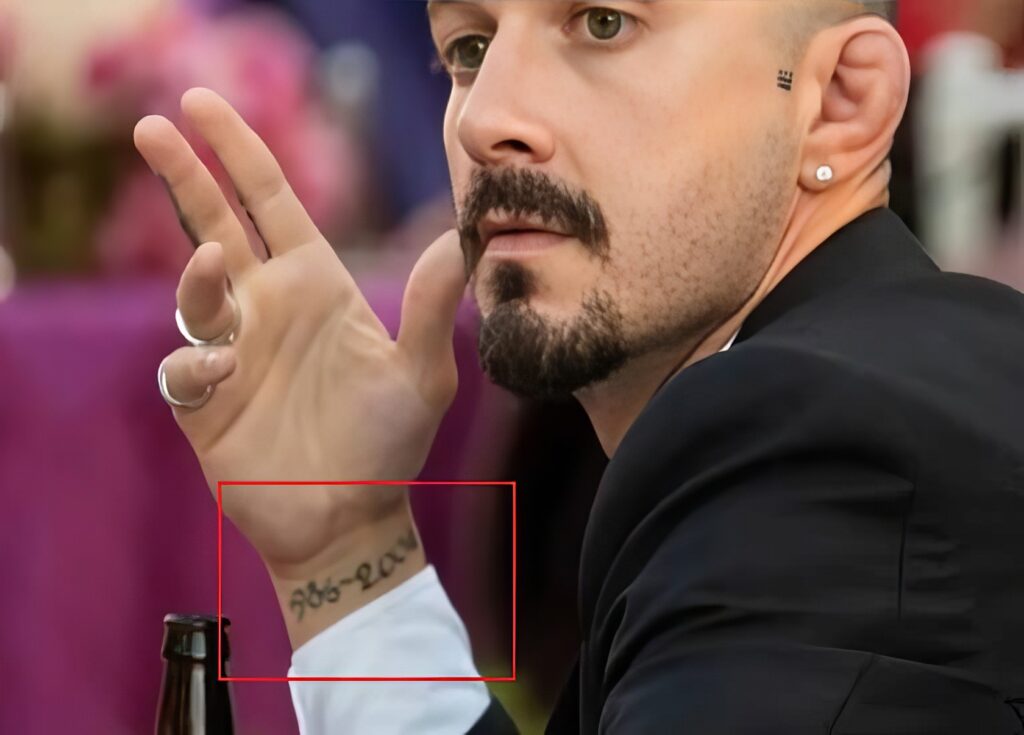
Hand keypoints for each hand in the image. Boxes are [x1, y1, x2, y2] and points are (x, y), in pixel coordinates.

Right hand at [135, 89, 465, 598]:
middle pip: (213, 222)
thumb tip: (465, 237)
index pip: (270, 201)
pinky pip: (183, 367)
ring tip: (214, 264)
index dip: (238, 151)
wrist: (353, 518)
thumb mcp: (422, 373)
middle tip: (152, 124)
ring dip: (195, 273)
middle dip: (183, 173)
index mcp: (315, 284)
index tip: (202, 103)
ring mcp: (232, 352)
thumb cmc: (390, 444)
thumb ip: (434, 306)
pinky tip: (224, 373)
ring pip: (192, 290)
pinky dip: (195, 362)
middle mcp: (267, 307)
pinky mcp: (204, 403)